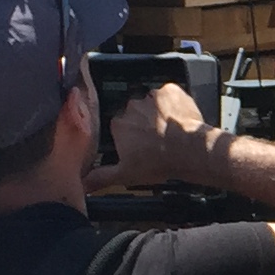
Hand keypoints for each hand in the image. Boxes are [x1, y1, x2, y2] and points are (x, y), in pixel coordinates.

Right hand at [99, 81, 217, 189]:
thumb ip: (101, 177)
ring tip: (170, 130)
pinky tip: (179, 118)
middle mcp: (132, 106)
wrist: (190, 150)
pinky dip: (174, 103)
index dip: (130, 136)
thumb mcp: (126, 175)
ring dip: (158, 113)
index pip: (119, 126)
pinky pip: (169, 94)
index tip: (138, 145)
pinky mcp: (170, 91)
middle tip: (156, 139)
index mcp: (119, 124)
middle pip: (135, 112)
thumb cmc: (159, 162)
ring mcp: (151, 97)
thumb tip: (84, 183)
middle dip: (144, 123)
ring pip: (152, 103)